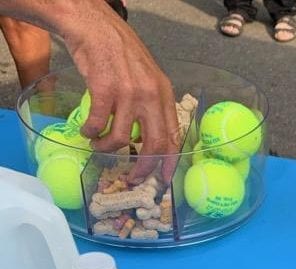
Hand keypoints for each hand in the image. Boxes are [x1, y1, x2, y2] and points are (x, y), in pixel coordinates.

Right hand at [61, 2, 179, 182]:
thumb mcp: (149, 78)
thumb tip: (153, 138)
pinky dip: (91, 133)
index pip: (173, 137)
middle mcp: (151, 96)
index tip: (163, 179)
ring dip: (108, 149)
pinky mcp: (104, 89)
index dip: (169, 162)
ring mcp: (128, 93)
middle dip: (142, 168)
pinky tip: (86, 132)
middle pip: (154, 145)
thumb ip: (154, 105)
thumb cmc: (121, 53)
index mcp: (165, 95)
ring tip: (99, 147)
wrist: (95, 27)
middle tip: (131, 177)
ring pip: (123, 139)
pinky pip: (98, 124)